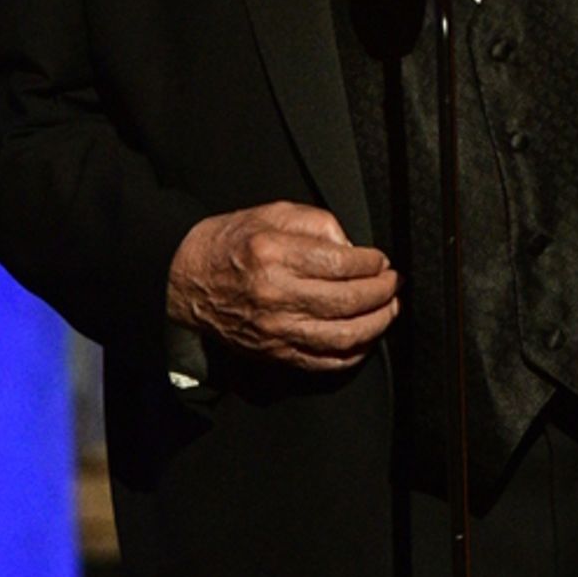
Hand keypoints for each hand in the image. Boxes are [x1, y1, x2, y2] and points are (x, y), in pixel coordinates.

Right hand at [167, 201, 399, 372]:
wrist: (185, 280)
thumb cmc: (228, 244)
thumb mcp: (271, 214)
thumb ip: (317, 223)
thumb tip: (353, 249)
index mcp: (274, 255)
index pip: (341, 264)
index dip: (372, 263)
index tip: (381, 260)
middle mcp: (275, 296)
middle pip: (348, 302)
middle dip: (382, 293)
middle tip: (392, 284)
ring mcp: (275, 330)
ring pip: (342, 337)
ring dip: (376, 325)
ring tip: (388, 310)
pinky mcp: (274, 352)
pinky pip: (324, 362)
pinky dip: (352, 353)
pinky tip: (364, 338)